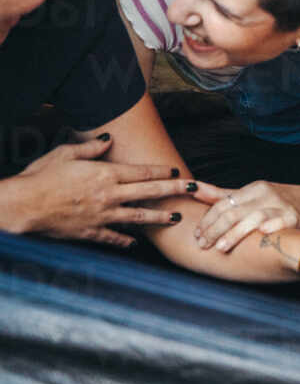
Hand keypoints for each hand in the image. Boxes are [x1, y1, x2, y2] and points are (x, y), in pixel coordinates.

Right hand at [7, 135, 201, 246]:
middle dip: (175, 190)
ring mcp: (102, 215)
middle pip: (150, 191)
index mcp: (105, 174)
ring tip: (177, 218)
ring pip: (139, 216)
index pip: (142, 171)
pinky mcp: (90, 232)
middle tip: (194, 188)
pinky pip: (113, 237)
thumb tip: (108, 141)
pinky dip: (125, 240)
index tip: (177, 170)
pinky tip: (135, 242)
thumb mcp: (65, 154)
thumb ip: (90, 149)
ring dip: (160, 217)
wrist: (22, 206)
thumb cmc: (40, 176)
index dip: (162, 171)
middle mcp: (109, 195)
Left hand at [194, 180, 299, 252]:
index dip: (207, 220)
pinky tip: (258, 237)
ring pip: (252, 218)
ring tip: (220, 248)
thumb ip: (223, 194)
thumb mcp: (253, 194)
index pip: (223, 203)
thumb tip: (193, 188)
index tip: (197, 235)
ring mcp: (281, 206)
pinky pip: (279, 223)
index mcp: (254, 188)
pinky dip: (268, 229)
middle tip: (202, 244)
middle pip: (234, 211)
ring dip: (234, 234)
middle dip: (214, 230)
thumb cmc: (280, 201)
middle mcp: (266, 195)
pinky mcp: (295, 218)